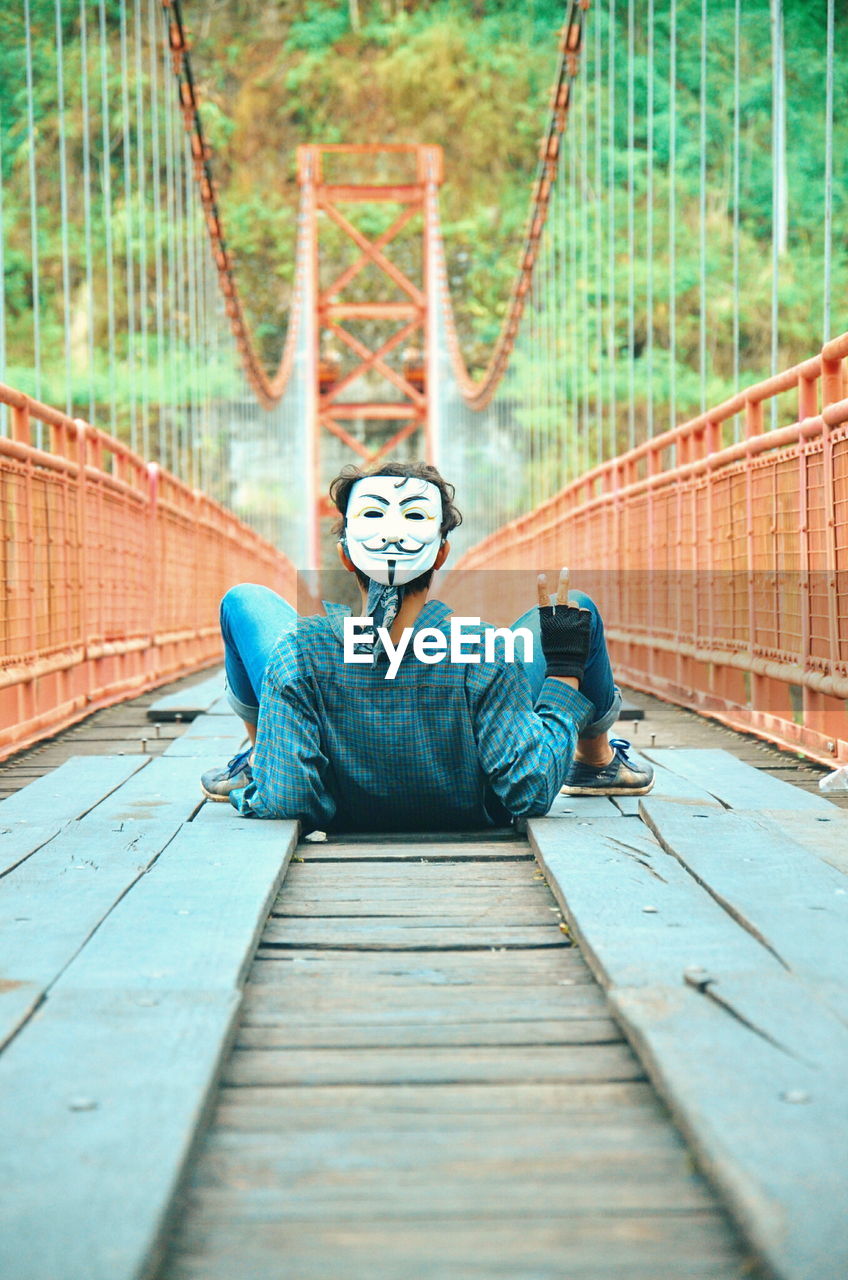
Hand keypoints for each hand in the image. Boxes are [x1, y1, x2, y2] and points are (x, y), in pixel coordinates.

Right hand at [536, 567, 591, 682]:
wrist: (566, 666)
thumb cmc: (554, 652)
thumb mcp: (546, 635)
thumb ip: (550, 620)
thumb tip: (557, 604)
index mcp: (546, 623)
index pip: (543, 601)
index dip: (542, 588)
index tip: (541, 576)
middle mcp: (559, 620)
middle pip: (561, 596)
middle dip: (563, 581)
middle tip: (565, 570)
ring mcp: (571, 623)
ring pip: (574, 605)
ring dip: (573, 610)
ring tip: (571, 624)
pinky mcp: (583, 626)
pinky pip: (584, 613)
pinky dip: (583, 616)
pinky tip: (580, 626)